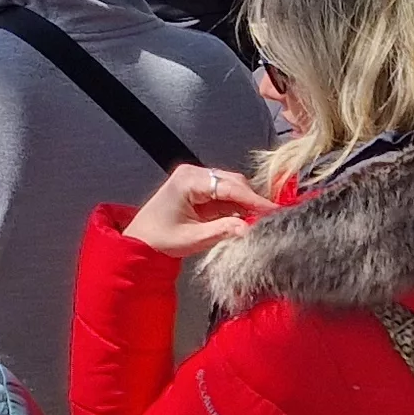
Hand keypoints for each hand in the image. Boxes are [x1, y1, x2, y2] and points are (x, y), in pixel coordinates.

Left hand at [121, 164, 276, 260]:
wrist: (139, 241)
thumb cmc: (160, 240)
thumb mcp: (193, 238)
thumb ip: (222, 231)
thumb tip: (249, 228)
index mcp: (188, 180)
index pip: (228, 186)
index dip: (253, 199)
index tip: (273, 211)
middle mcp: (193, 173)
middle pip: (233, 182)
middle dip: (252, 200)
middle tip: (271, 218)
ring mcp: (196, 180)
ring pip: (232, 187)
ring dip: (246, 203)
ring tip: (262, 220)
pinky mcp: (200, 190)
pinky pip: (225, 195)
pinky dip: (237, 206)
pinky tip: (248, 219)